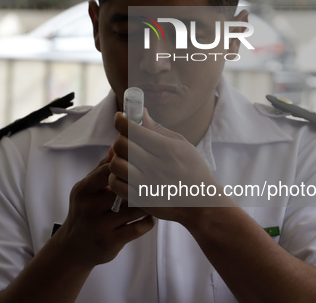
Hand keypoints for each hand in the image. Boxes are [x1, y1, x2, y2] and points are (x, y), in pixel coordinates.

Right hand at [54, 151, 154, 267]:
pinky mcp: (110, 242)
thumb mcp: (87, 189)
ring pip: (133, 209)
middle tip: (157, 181)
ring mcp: (99, 226)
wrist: (73, 248)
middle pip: (124, 189)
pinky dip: (148, 221)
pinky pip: (137, 229)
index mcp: (84, 190)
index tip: (142, 165)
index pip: (109, 170)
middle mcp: (89, 207)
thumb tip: (117, 146)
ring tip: (157, 198)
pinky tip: (150, 217)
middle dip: (142, 185)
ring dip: (148, 204)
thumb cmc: (85, 211)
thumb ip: (102, 169)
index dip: (128, 166)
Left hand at [109, 110, 231, 223]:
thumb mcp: (181, 144)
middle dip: (120, 138)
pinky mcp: (140, 200)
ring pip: (115, 164)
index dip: (121, 120)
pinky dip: (116, 177)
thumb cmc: (192, 169)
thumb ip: (157, 129)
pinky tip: (125, 174)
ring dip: (117, 158)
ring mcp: (146, 185)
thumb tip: (140, 112)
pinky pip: (115, 184)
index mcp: (167, 149)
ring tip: (126, 159)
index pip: (132, 130)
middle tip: (127, 141)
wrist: (200, 203)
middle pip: (120, 145)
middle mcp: (155, 167)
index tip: (120, 117)